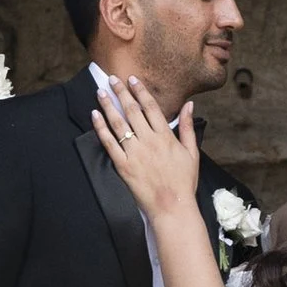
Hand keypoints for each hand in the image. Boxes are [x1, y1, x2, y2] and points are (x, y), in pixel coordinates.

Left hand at [90, 71, 201, 223]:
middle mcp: (149, 141)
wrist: (172, 207)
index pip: (151, 107)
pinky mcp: (123, 166)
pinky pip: (109, 143)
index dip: (140, 91)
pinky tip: (95, 116)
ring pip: (119, 124)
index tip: (132, 79)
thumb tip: (189, 105)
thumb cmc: (184, 181)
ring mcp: (135, 154)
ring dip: (108, 106)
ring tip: (100, 92)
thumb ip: (188, 127)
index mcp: (165, 137)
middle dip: (121, 93)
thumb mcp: (192, 153)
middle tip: (112, 79)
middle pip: (132, 111)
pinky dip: (100, 128)